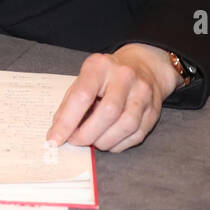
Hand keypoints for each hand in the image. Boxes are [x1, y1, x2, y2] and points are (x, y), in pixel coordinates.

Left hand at [46, 44, 179, 152]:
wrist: (143, 66)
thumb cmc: (106, 76)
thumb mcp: (85, 78)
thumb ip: (71, 102)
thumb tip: (59, 130)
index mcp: (100, 65)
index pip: (82, 95)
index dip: (67, 121)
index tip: (55, 138)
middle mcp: (124, 76)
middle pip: (108, 112)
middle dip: (88, 134)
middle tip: (75, 141)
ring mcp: (143, 93)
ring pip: (125, 125)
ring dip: (104, 141)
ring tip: (92, 142)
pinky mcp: (154, 110)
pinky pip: (137, 134)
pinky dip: (119, 144)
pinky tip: (108, 142)